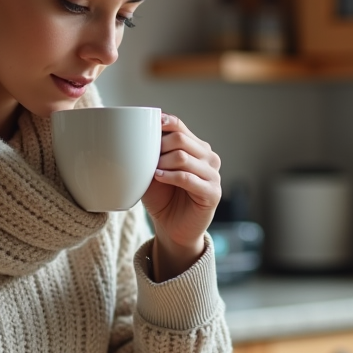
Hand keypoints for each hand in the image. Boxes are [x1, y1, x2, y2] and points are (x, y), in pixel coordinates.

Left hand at [141, 113, 220, 279]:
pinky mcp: (213, 193)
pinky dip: (170, 176)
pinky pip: (187, 178)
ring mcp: (213, 175)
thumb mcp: (154, 171)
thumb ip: (152, 154)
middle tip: (147, 158)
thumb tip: (138, 135)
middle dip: (159, 146)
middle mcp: (209, 158)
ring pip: (184, 157)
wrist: (172, 228)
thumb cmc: (163, 198)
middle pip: (181, 139)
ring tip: (152, 171)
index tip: (144, 127)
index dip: (162, 124)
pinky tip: (157, 177)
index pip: (180, 127)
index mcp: (197, 148)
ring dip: (163, 162)